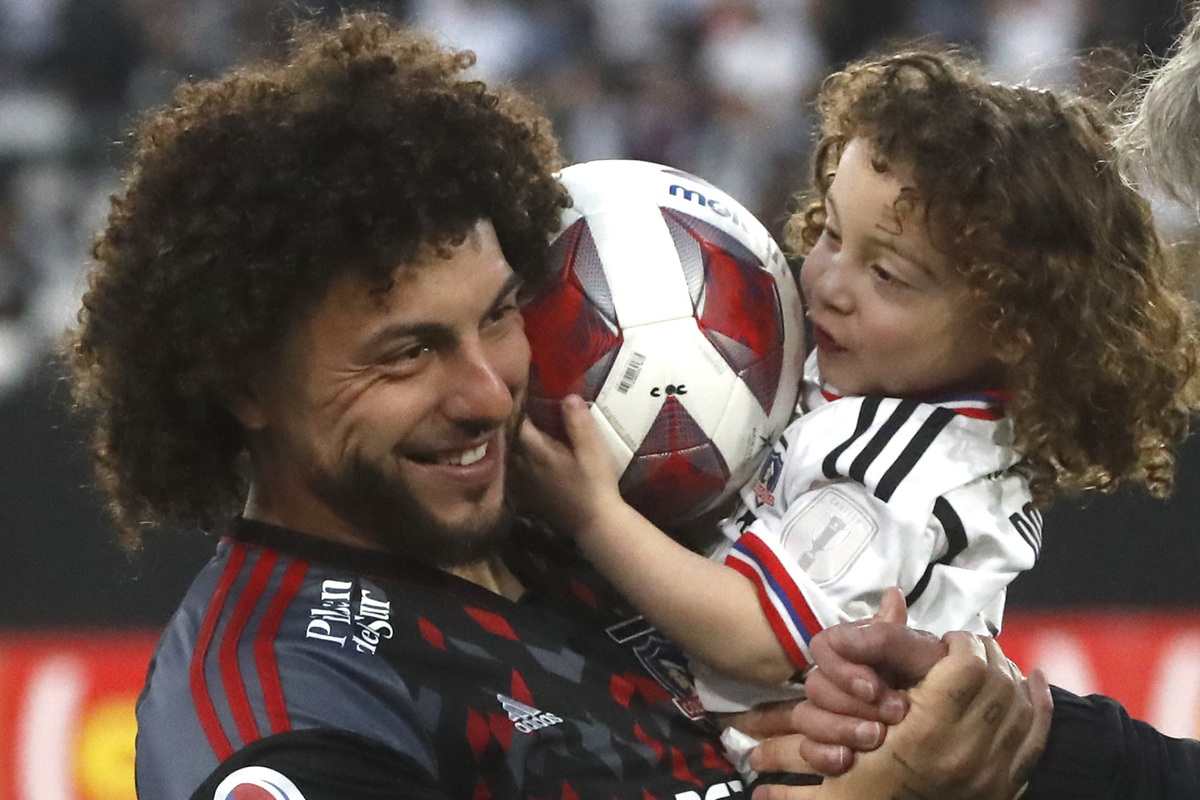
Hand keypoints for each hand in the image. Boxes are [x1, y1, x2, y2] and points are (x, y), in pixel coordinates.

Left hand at [512, 394, 623, 532]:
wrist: (595, 522)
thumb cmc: (595, 483)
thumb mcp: (593, 448)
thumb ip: (579, 422)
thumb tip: (567, 396)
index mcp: (537, 451)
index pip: (517, 423)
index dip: (517, 407)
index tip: (521, 394)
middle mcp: (523, 465)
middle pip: (506, 439)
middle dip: (509, 424)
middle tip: (515, 409)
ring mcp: (523, 482)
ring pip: (506, 456)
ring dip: (507, 443)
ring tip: (512, 430)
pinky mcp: (527, 495)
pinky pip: (510, 473)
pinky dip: (510, 463)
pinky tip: (518, 458)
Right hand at [754, 588, 929, 776]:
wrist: (955, 737)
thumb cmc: (939, 688)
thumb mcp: (926, 658)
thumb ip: (895, 634)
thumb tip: (881, 603)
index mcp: (857, 653)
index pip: (824, 647)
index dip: (843, 668)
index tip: (873, 687)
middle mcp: (838, 680)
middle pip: (815, 685)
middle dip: (852, 704)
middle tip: (893, 716)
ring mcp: (829, 714)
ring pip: (806, 716)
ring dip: (840, 728)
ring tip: (876, 739)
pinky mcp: (826, 746)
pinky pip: (806, 748)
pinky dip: (824, 754)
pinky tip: (848, 759)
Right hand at [819, 633, 1052, 799]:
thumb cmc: (860, 779)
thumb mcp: (851, 722)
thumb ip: (874, 662)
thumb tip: (892, 596)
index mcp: (925, 733)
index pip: (968, 665)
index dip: (961, 643)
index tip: (946, 641)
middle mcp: (965, 752)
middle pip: (998, 678)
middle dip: (984, 652)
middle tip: (966, 648)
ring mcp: (991, 772)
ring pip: (1020, 702)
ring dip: (1007, 673)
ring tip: (988, 662)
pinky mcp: (1006, 786)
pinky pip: (1036, 735)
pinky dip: (1038, 703)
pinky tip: (1032, 681)